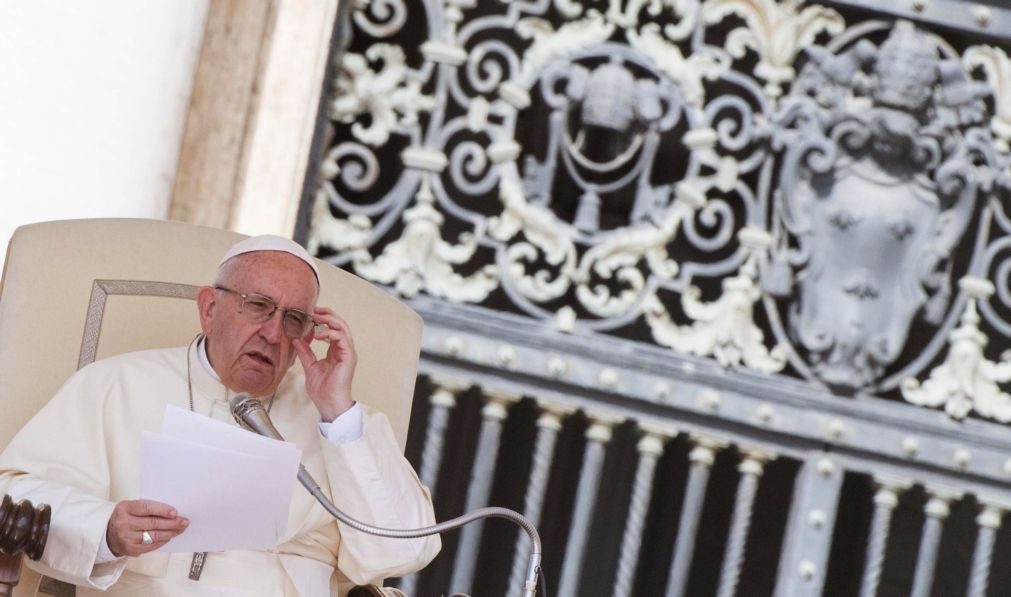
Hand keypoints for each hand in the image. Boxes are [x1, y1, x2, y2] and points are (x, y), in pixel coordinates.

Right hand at [106, 499, 187, 556]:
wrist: (108, 534)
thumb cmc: (126, 517)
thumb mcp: (131, 507)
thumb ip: (148, 508)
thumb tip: (172, 512)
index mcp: (124, 508)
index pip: (147, 508)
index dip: (163, 510)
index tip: (176, 512)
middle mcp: (123, 523)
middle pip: (153, 523)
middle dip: (172, 523)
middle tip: (184, 522)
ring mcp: (126, 538)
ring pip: (154, 536)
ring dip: (170, 533)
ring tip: (180, 529)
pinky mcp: (130, 549)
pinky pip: (150, 546)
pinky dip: (162, 541)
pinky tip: (169, 537)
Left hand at [292, 307, 356, 421]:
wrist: (328, 403)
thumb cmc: (322, 390)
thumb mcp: (309, 366)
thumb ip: (305, 352)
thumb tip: (296, 339)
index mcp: (336, 351)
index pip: (332, 328)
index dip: (323, 319)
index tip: (311, 314)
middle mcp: (344, 349)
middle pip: (340, 324)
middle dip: (327, 314)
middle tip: (314, 310)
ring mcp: (348, 352)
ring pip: (343, 328)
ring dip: (330, 320)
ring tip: (316, 318)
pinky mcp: (348, 357)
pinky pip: (342, 338)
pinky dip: (330, 333)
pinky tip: (318, 334)